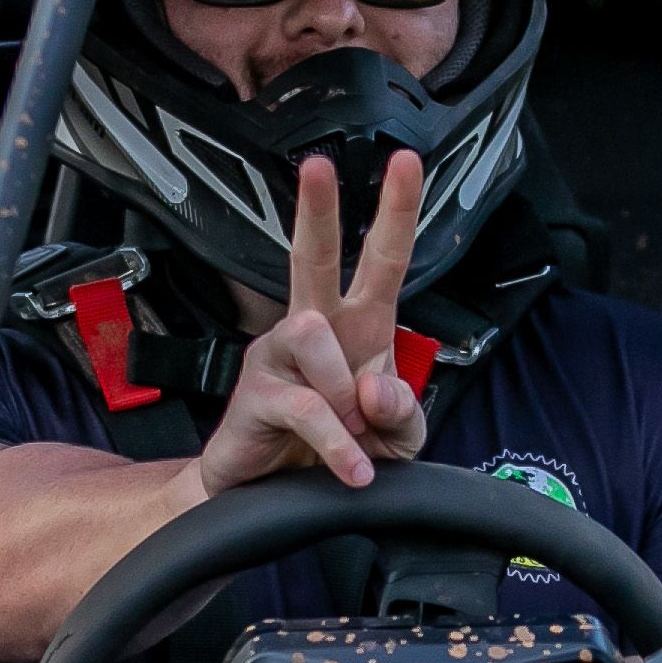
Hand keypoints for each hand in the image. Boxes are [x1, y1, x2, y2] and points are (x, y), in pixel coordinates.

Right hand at [196, 151, 429, 495]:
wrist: (276, 500)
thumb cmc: (337, 454)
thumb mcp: (395, 441)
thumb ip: (403, 413)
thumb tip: (376, 387)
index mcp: (356, 328)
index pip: (381, 261)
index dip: (396, 212)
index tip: (406, 162)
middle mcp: (313, 330)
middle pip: (313, 257)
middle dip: (317, 210)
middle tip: (318, 166)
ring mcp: (278, 357)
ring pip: (312, 333)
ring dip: (343, 390)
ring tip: (354, 435)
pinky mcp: (255, 394)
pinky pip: (306, 407)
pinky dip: (338, 443)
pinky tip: (351, 467)